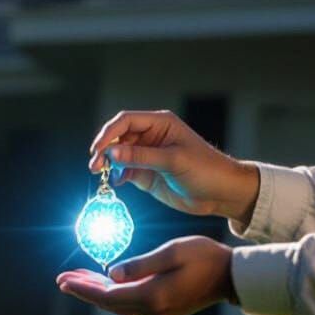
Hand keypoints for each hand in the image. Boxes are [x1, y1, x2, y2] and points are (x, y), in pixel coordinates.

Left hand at [56, 236, 234, 314]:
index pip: (106, 295)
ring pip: (117, 305)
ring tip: (78, 279)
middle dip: (84, 290)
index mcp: (152, 296)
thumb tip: (111, 274)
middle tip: (62, 279)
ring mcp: (157, 314)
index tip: (62, 280)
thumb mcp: (172, 252)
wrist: (233, 276)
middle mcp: (151, 310)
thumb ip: (140, 264)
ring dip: (97, 292)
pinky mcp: (163, 311)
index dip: (82, 288)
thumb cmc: (205, 257)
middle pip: (107, 302)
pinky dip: (113, 295)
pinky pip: (129, 305)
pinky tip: (104, 285)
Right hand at [88, 109, 259, 224]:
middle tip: (95, 166)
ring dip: (107, 164)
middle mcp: (152, 137)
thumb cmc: (205, 170)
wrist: (220, 193)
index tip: (98, 149)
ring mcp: (147, 155)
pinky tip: (116, 183)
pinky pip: (124, 171)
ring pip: (118, 155)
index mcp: (161, 124)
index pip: (126, 121)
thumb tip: (111, 152)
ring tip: (100, 174)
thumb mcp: (173, 160)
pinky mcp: (146, 173)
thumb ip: (140, 156)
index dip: (108, 133)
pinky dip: (116, 176)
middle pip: (118, 137)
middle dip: (105, 150)